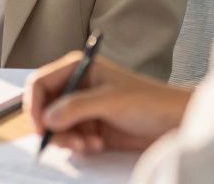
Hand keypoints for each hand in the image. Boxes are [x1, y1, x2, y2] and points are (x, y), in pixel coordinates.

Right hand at [25, 52, 191, 153]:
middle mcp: (77, 86)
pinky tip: (97, 145)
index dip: (35, 104)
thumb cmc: (151, 102)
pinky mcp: (91, 127)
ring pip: (56, 126)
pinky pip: (71, 138)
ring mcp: (84, 108)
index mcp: (79, 68)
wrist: (177, 124)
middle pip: (45, 107)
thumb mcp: (112, 100)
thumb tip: (47, 118)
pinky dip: (79, 145)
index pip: (41, 82)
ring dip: (68, 139)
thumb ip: (77, 107)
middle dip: (53, 126)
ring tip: (88, 145)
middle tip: (66, 141)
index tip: (40, 126)